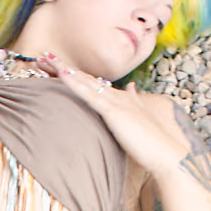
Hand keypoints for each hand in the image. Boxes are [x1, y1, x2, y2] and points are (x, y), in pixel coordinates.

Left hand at [34, 56, 189, 176]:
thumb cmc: (153, 144)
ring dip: (63, 69)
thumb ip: (134, 101)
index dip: (76, 75)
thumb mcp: (140, 117)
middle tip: (44, 57)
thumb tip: (131, 87)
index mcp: (121, 99)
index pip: (94, 83)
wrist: (166, 153)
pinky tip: (61, 73)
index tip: (59, 67)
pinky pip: (89, 93)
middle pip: (85, 78)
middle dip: (64, 67)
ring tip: (45, 58)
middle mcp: (117, 95)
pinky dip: (74, 82)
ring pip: (84, 81)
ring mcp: (115, 102)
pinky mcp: (113, 111)